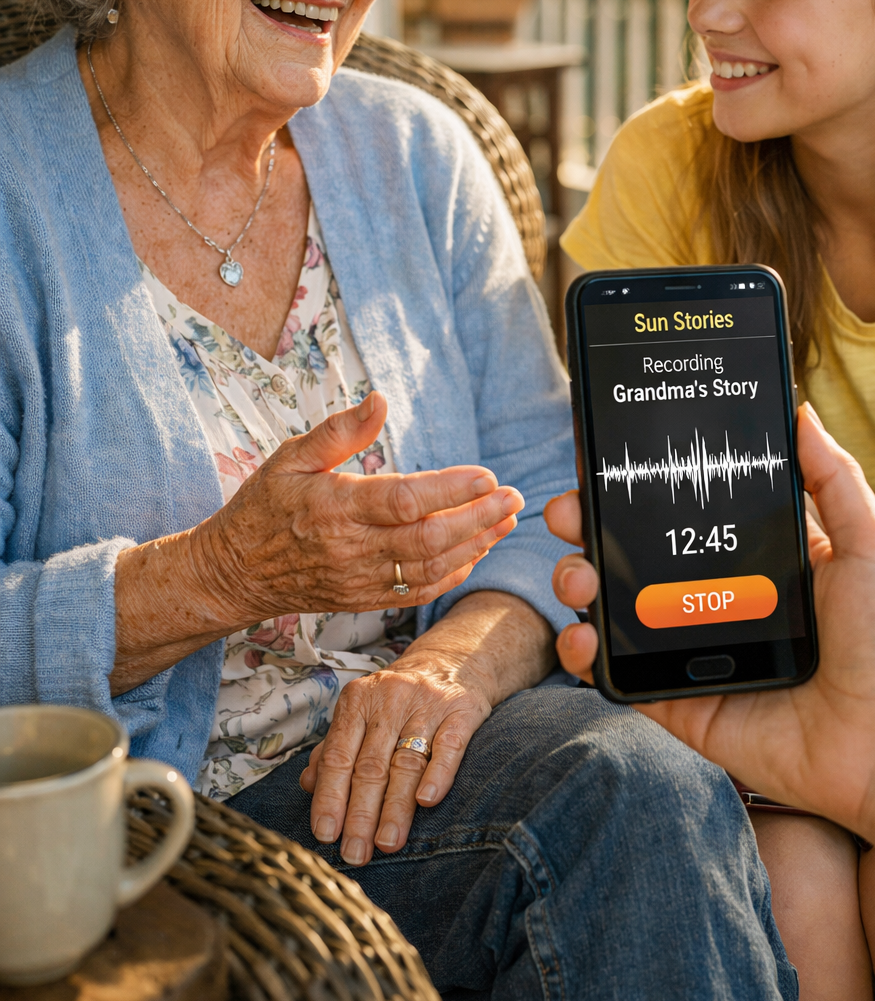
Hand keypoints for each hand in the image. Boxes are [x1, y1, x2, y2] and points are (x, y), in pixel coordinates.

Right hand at [199, 392, 523, 622]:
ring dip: (475, 545)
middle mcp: (350, 548)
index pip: (402, 500)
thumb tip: (380, 400)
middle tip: (514, 498)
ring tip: (506, 520)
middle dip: (478, 519)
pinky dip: (452, 574)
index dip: (449, 490)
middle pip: (427, 539)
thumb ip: (340, 431)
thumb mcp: (290, 457)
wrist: (233, 573)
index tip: (487, 475)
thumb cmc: (263, 508)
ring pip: (429, 568)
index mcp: (333, 507)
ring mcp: (359, 579)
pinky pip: (417, 592)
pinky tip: (476, 551)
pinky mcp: (363, 599)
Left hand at [299, 636, 493, 854]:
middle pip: (371, 765)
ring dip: (396, 807)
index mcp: (358, 701)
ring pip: (407, 761)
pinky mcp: (462, 710)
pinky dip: (438, 774)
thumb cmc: (397, 698)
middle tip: (354, 853)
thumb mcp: (361, 712)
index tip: (325, 834)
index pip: (338, 755)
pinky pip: (449, 745)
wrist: (452, 661)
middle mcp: (390, 700)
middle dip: (360, 814)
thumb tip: (308, 784)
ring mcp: (427, 704)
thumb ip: (334, 747)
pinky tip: (428, 801)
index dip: (330, 796)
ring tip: (387, 843)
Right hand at [546, 404, 874, 837]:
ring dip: (580, 586)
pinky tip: (580, 637)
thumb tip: (802, 412)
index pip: (685, 516)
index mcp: (759, 562)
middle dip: (590, 529)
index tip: (602, 464)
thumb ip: (833, 478)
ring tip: (578, 578)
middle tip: (569, 514)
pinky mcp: (684, 705)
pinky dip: (587, 658)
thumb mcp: (870, 543)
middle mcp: (720, 603)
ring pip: (616, 612)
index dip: (638, 491)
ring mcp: (698, 654)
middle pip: (635, 557)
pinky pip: (622, 679)